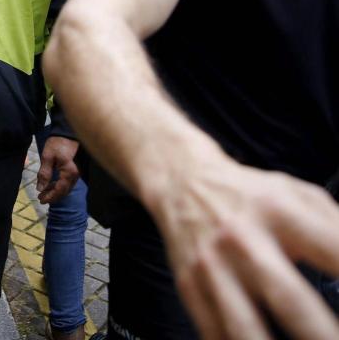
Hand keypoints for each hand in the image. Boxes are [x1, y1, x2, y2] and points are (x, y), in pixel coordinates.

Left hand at [36, 136, 79, 203]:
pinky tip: (50, 185)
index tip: (41, 200)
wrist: (66, 133)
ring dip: (55, 192)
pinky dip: (58, 186)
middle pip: (64, 191)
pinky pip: (66, 182)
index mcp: (68, 173)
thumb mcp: (47, 157)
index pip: (59, 190)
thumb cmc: (57, 143)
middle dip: (52, 196)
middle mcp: (74, 175)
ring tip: (43, 192)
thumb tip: (40, 188)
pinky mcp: (73, 170)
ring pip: (65, 188)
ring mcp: (75, 173)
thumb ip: (44, 174)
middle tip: (41, 198)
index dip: (50, 197)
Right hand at [151, 160, 338, 338]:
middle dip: (322, 335)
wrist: (181, 181)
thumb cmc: (252, 194)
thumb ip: (337, 227)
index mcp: (278, 211)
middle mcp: (242, 239)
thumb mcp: (299, 194)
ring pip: (244, 327)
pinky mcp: (190, 286)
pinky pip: (215, 333)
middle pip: (289, 300)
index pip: (334, 250)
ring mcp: (212, 266)